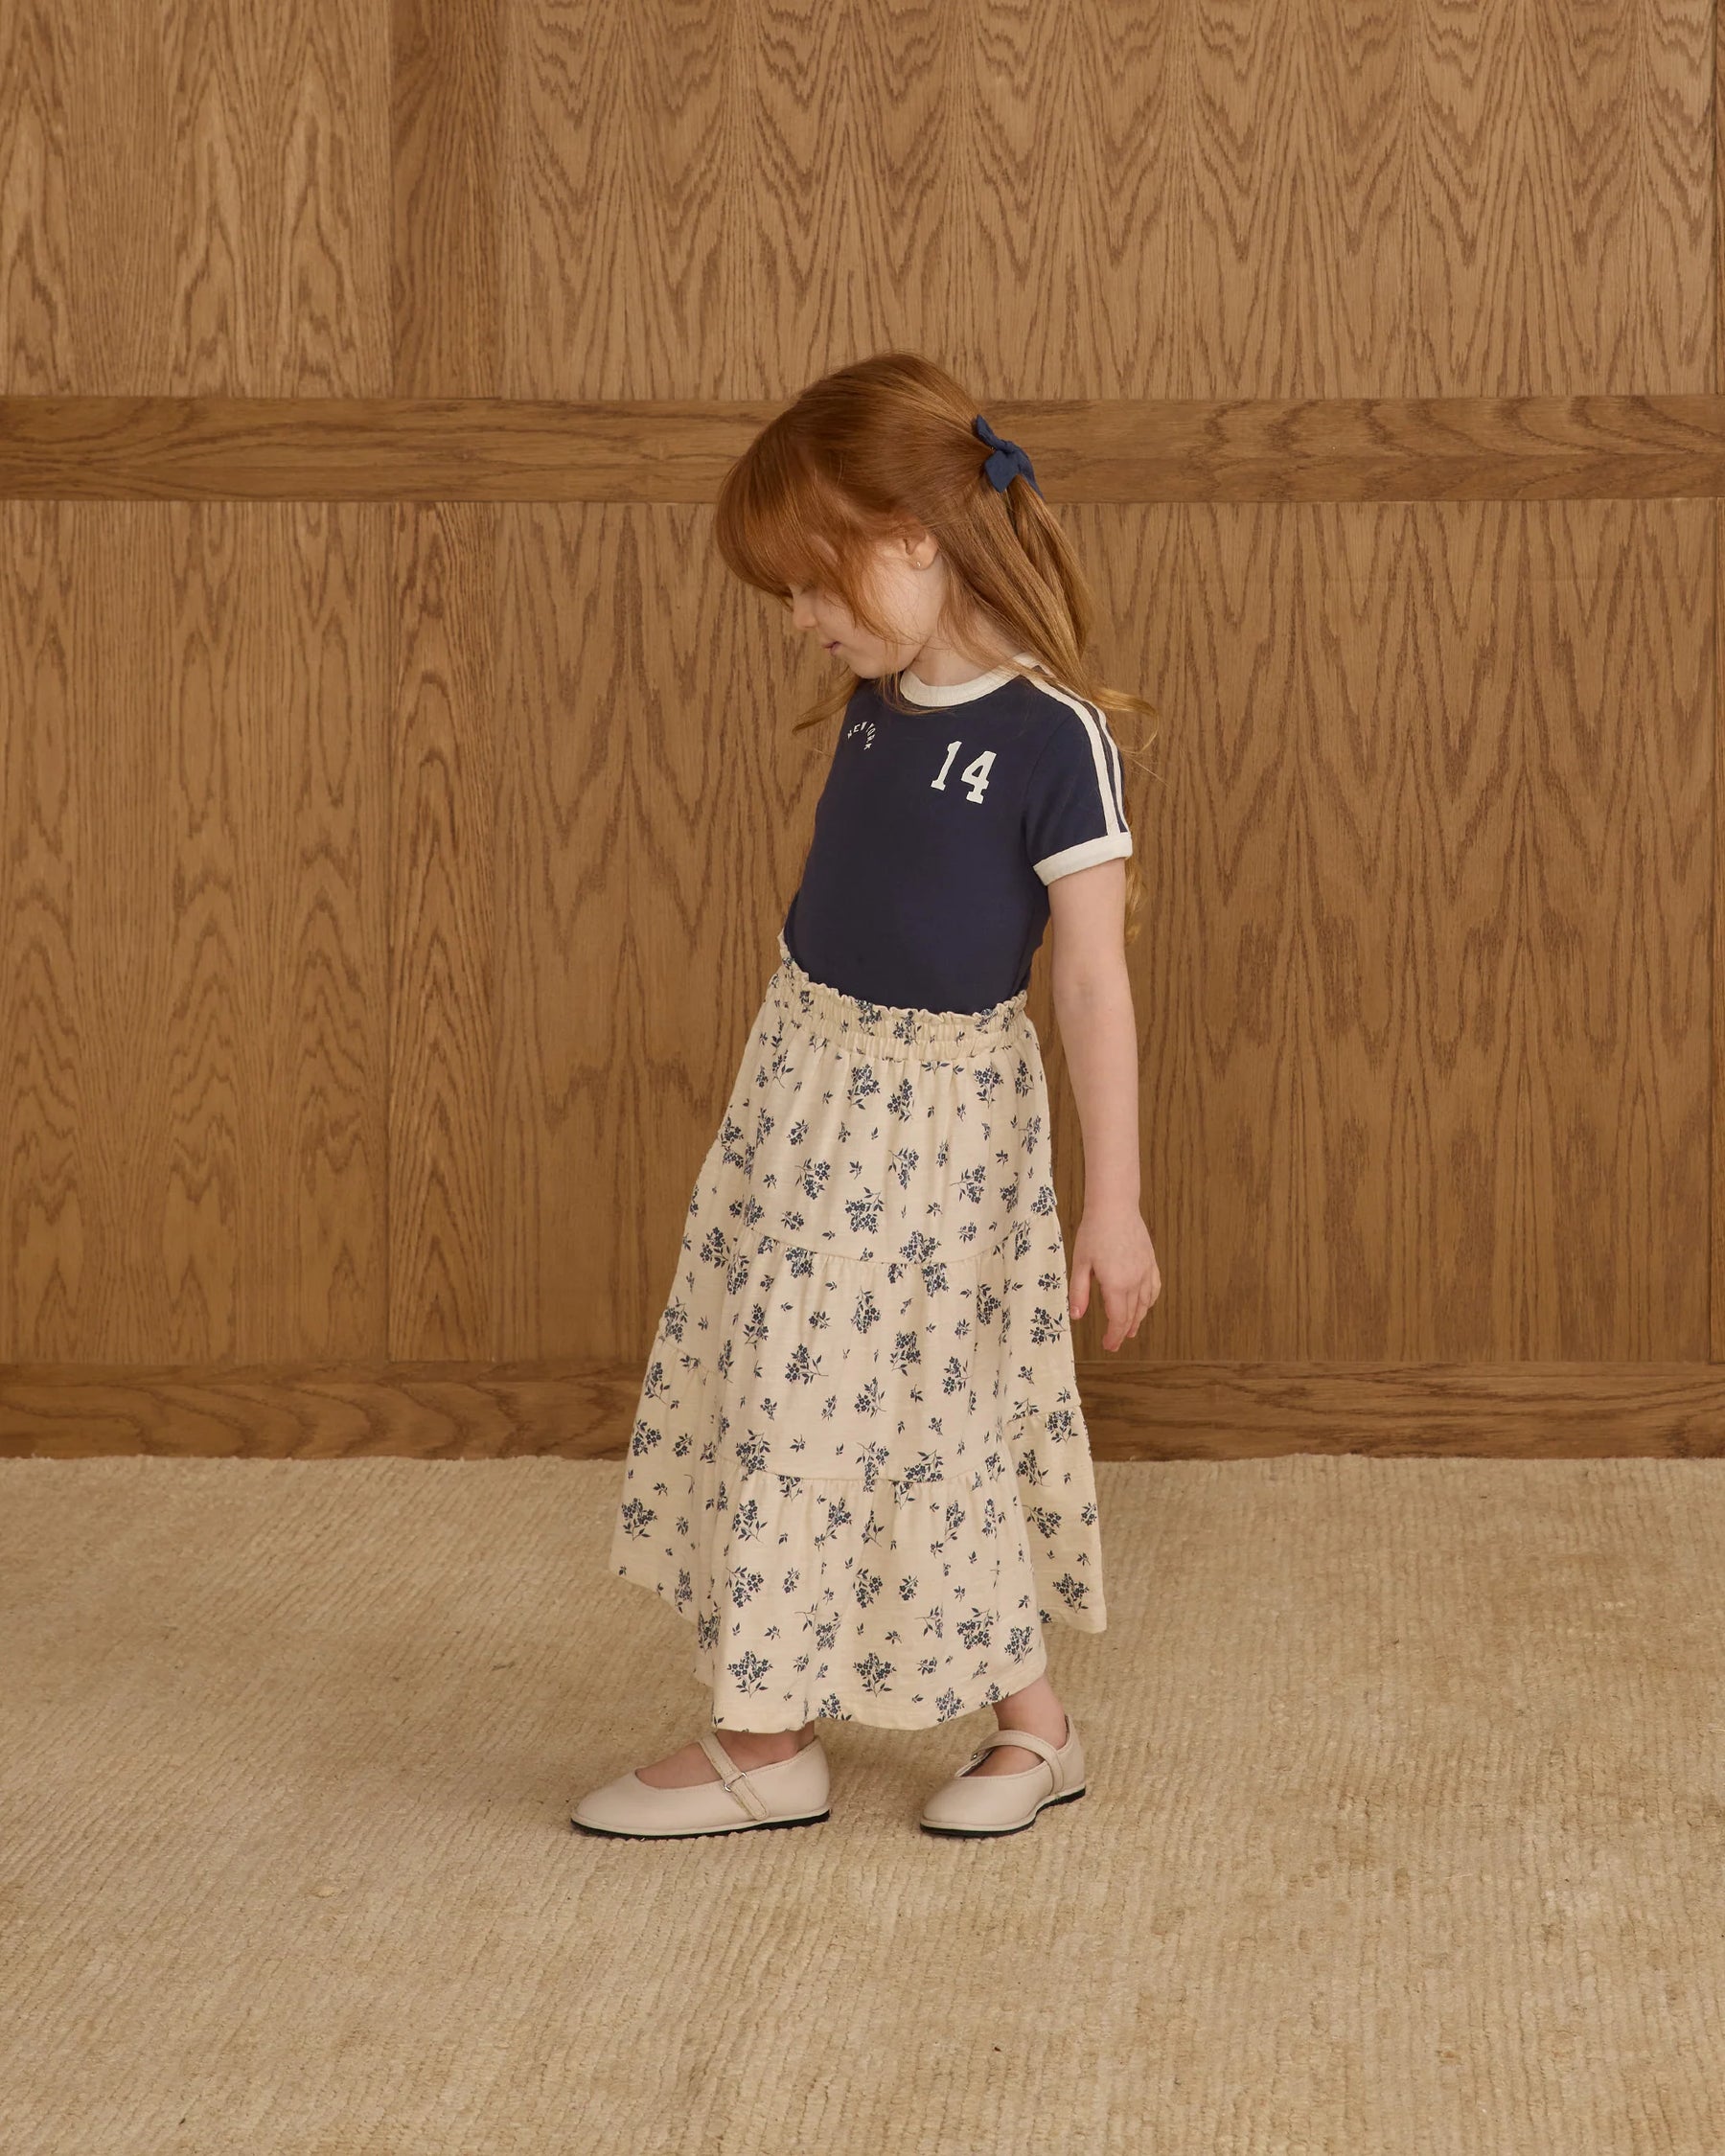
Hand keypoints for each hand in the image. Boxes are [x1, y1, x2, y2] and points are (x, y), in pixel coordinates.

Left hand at [1069, 1206, 1159, 1350]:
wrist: (1115, 1207)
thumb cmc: (1094, 1232)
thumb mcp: (1080, 1264)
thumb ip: (1079, 1292)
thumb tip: (1077, 1316)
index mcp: (1116, 1284)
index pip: (1118, 1319)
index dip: (1113, 1336)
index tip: (1108, 1345)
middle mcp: (1135, 1281)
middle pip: (1132, 1315)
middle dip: (1123, 1332)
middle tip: (1115, 1343)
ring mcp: (1145, 1272)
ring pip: (1145, 1304)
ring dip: (1138, 1319)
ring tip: (1130, 1330)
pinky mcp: (1150, 1262)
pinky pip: (1154, 1288)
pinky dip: (1150, 1301)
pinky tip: (1145, 1306)